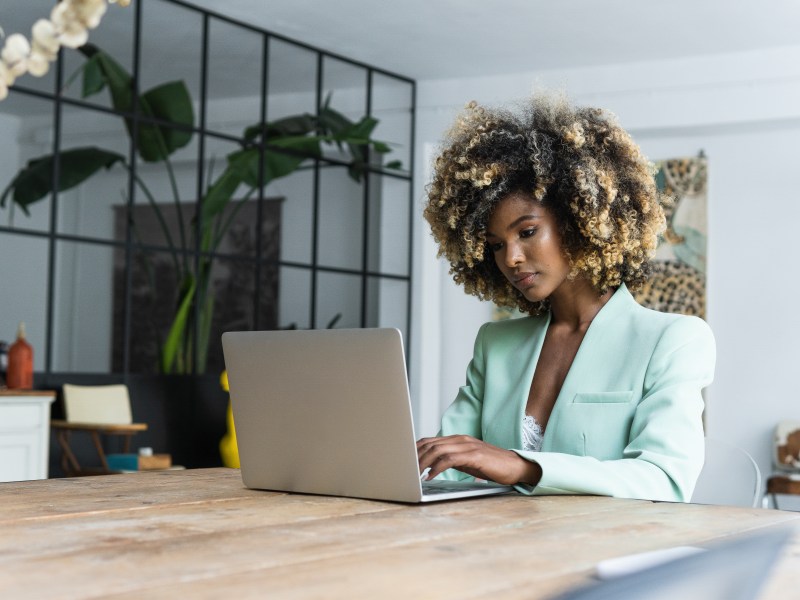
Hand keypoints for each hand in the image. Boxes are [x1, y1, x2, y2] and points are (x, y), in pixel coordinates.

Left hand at [416, 435, 541, 485]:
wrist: (515, 466)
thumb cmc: (492, 466)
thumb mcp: (467, 461)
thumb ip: (452, 459)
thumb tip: (432, 466)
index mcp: (458, 440)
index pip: (430, 440)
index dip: (415, 449)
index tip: (404, 460)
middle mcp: (461, 440)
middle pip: (430, 444)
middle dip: (415, 457)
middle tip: (405, 469)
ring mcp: (467, 446)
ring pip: (437, 450)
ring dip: (423, 463)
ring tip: (414, 474)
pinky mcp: (474, 455)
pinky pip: (450, 459)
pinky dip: (437, 467)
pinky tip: (430, 476)